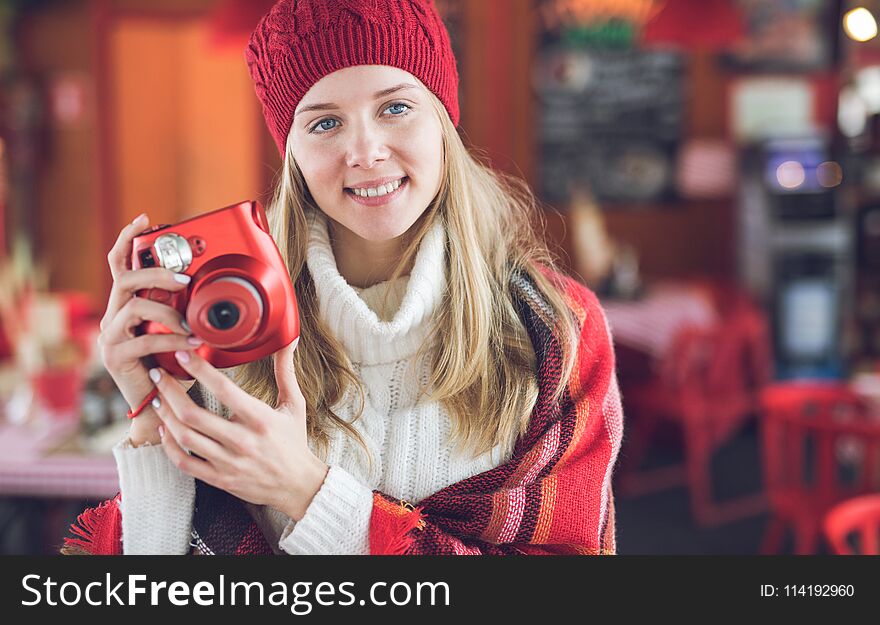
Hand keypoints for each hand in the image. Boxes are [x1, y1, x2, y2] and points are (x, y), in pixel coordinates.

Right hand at [97, 213, 199, 444]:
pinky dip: (172, 339)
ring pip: (134, 307)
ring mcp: (110, 337)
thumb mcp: (179, 330)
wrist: (160, 407)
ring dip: (169, 312)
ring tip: (191, 324)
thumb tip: (205, 286)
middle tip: (184, 281)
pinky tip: (191, 344)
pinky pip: (144, 340)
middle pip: (125, 280)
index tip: (146, 220)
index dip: (128, 240)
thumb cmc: (173, 366)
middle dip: (156, 274)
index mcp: (126, 305)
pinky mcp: (115, 357)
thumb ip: (183, 308)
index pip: (120, 265)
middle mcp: (113, 317)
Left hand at [149, 338, 328, 520]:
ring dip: (165, 415)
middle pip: (193, 413)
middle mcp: (242, 441)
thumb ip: (285, 372)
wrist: (298, 485)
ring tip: (157, 398)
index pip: (224, 389)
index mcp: (260, 419)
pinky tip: (165, 430)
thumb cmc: (294, 442)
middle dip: (169, 390)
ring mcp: (228, 462)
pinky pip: (185, 463)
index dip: (199, 369)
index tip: (182, 354)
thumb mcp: (294, 405)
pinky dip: (169, 446)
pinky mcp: (220, 479)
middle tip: (158, 373)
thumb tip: (289, 341)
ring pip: (185, 437)